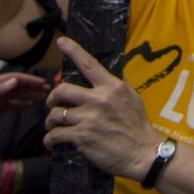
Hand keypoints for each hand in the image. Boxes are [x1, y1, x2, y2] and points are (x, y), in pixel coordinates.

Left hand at [0, 73, 47, 134]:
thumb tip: (14, 82)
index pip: (13, 79)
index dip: (28, 80)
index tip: (42, 83)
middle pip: (15, 86)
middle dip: (31, 87)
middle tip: (47, 91)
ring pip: (12, 95)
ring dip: (26, 95)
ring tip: (40, 98)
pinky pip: (5, 105)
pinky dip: (17, 104)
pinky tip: (25, 106)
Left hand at [43, 38, 161, 178]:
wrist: (143, 153)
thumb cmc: (137, 127)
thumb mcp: (131, 99)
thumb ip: (113, 89)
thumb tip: (99, 81)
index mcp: (112, 87)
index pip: (89, 64)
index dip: (73, 50)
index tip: (61, 41)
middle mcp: (99, 99)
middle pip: (62, 90)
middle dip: (52, 98)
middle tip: (53, 105)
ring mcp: (89, 118)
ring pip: (56, 114)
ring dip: (50, 121)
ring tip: (53, 127)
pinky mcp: (82, 137)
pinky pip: (55, 134)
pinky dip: (50, 139)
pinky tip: (52, 141)